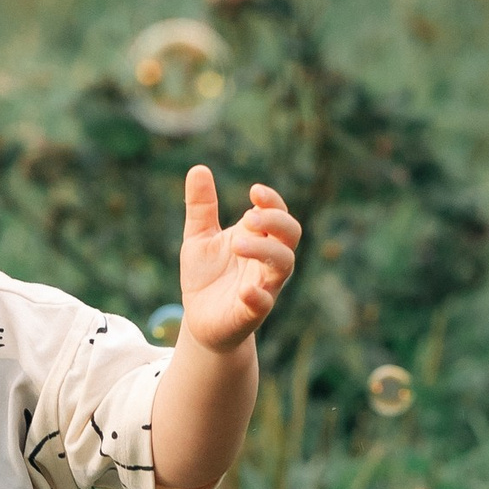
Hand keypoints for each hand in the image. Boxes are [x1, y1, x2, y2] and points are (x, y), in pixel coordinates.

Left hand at [177, 167, 300, 350]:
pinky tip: (246, 289)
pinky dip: (259, 295)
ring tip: (237, 244)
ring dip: (265, 251)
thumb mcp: (198, 237)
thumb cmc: (206, 277)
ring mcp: (263, 286)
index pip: (279, 215)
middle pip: (290, 236)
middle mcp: (266, 261)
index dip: (272, 202)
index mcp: (258, 239)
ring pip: (283, 265)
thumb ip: (201, 207)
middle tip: (247, 217)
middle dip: (275, 222)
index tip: (254, 191)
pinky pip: (264, 303)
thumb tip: (198, 168)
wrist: (199, 320)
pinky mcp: (251, 312)